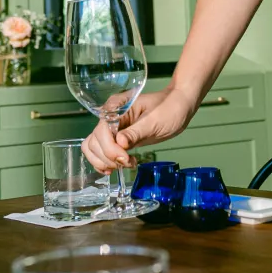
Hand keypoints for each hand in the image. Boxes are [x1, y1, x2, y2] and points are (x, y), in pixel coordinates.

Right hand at [81, 87, 195, 173]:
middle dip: (108, 157)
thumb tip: (120, 143)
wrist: (178, 107)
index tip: (126, 158)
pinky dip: (105, 162)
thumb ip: (136, 132)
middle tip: (128, 162)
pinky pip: (101, 151)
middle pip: (94, 141)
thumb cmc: (169, 108)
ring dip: (105, 161)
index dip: (110, 148)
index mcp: (117, 106)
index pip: (102, 130)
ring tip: (126, 164)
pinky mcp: (117, 138)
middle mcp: (110, 117)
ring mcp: (112, 128)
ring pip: (93, 148)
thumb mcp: (155, 121)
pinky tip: (119, 166)